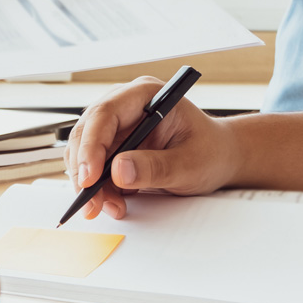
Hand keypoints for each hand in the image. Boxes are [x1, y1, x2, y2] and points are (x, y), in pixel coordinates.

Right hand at [65, 76, 241, 219]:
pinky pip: (93, 167)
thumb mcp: (189, 163)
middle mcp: (125, 106)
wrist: (218, 158)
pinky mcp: (114, 146)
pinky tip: (114, 202)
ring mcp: (118, 126)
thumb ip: (156, 167)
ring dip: (90, 184)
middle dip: (84, 171)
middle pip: (87, 134)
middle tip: (91, 203)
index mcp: (145, 96)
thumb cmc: (210, 152)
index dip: (91, 146)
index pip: (105, 114)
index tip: (90, 178)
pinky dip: (98, 188)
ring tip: (111, 207)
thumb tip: (119, 171)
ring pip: (84, 153)